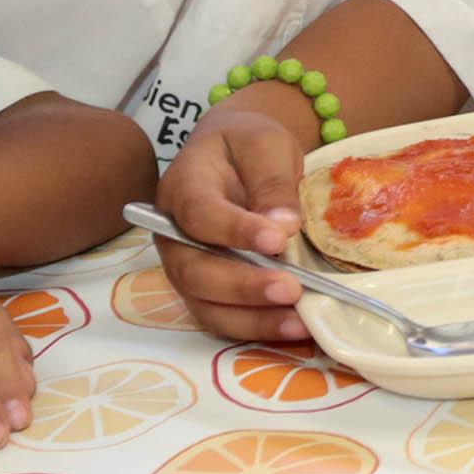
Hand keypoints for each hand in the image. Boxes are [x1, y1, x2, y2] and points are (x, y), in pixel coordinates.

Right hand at [155, 96, 316, 342]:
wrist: (237, 153)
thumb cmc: (248, 146)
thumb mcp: (266, 146)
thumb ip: (272, 183)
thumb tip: (282, 226)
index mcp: (183, 187)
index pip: (200, 215)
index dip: (235, 231)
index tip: (276, 240)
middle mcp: (174, 233)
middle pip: (194, 270)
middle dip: (243, 286)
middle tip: (291, 289)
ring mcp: (186, 265)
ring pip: (205, 303)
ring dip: (251, 319)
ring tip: (298, 323)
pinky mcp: (207, 288)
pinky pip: (223, 316)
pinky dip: (256, 327)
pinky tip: (293, 328)